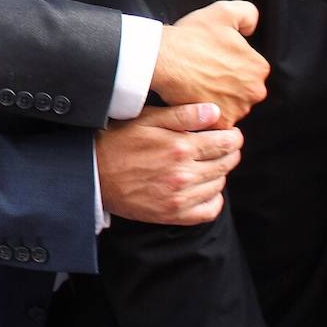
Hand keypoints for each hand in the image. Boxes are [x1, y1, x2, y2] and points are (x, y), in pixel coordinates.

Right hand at [96, 103, 242, 225]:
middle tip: (221, 146)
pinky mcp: (173, 214)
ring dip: (219, 173)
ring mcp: (179, 197)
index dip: (233, 136)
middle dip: (229, 152)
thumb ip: (183, 115)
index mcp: (180, 147)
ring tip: (207, 163)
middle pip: (226, 164)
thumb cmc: (118, 140)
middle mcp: (184, 174)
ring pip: (219, 185)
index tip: (229, 133)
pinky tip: (204, 187)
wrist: (93, 173)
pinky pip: (209, 210)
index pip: (226, 143)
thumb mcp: (147, 119)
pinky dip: (213, 199)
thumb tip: (216, 112)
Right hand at [150, 0, 267, 127]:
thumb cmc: (191, 37)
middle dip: (228, 84)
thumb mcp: (223, 11)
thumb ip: (248, 14)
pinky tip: (196, 98)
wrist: (163, 59)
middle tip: (206, 73)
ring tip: (198, 85)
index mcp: (258, 67)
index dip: (231, 62)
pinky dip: (208, 113)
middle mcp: (254, 91)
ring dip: (219, 99)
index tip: (214, 59)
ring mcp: (237, 110)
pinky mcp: (219, 123)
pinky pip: (217, 120)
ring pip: (231, 105)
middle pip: (243, 89)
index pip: (250, 68)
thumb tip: (252, 28)